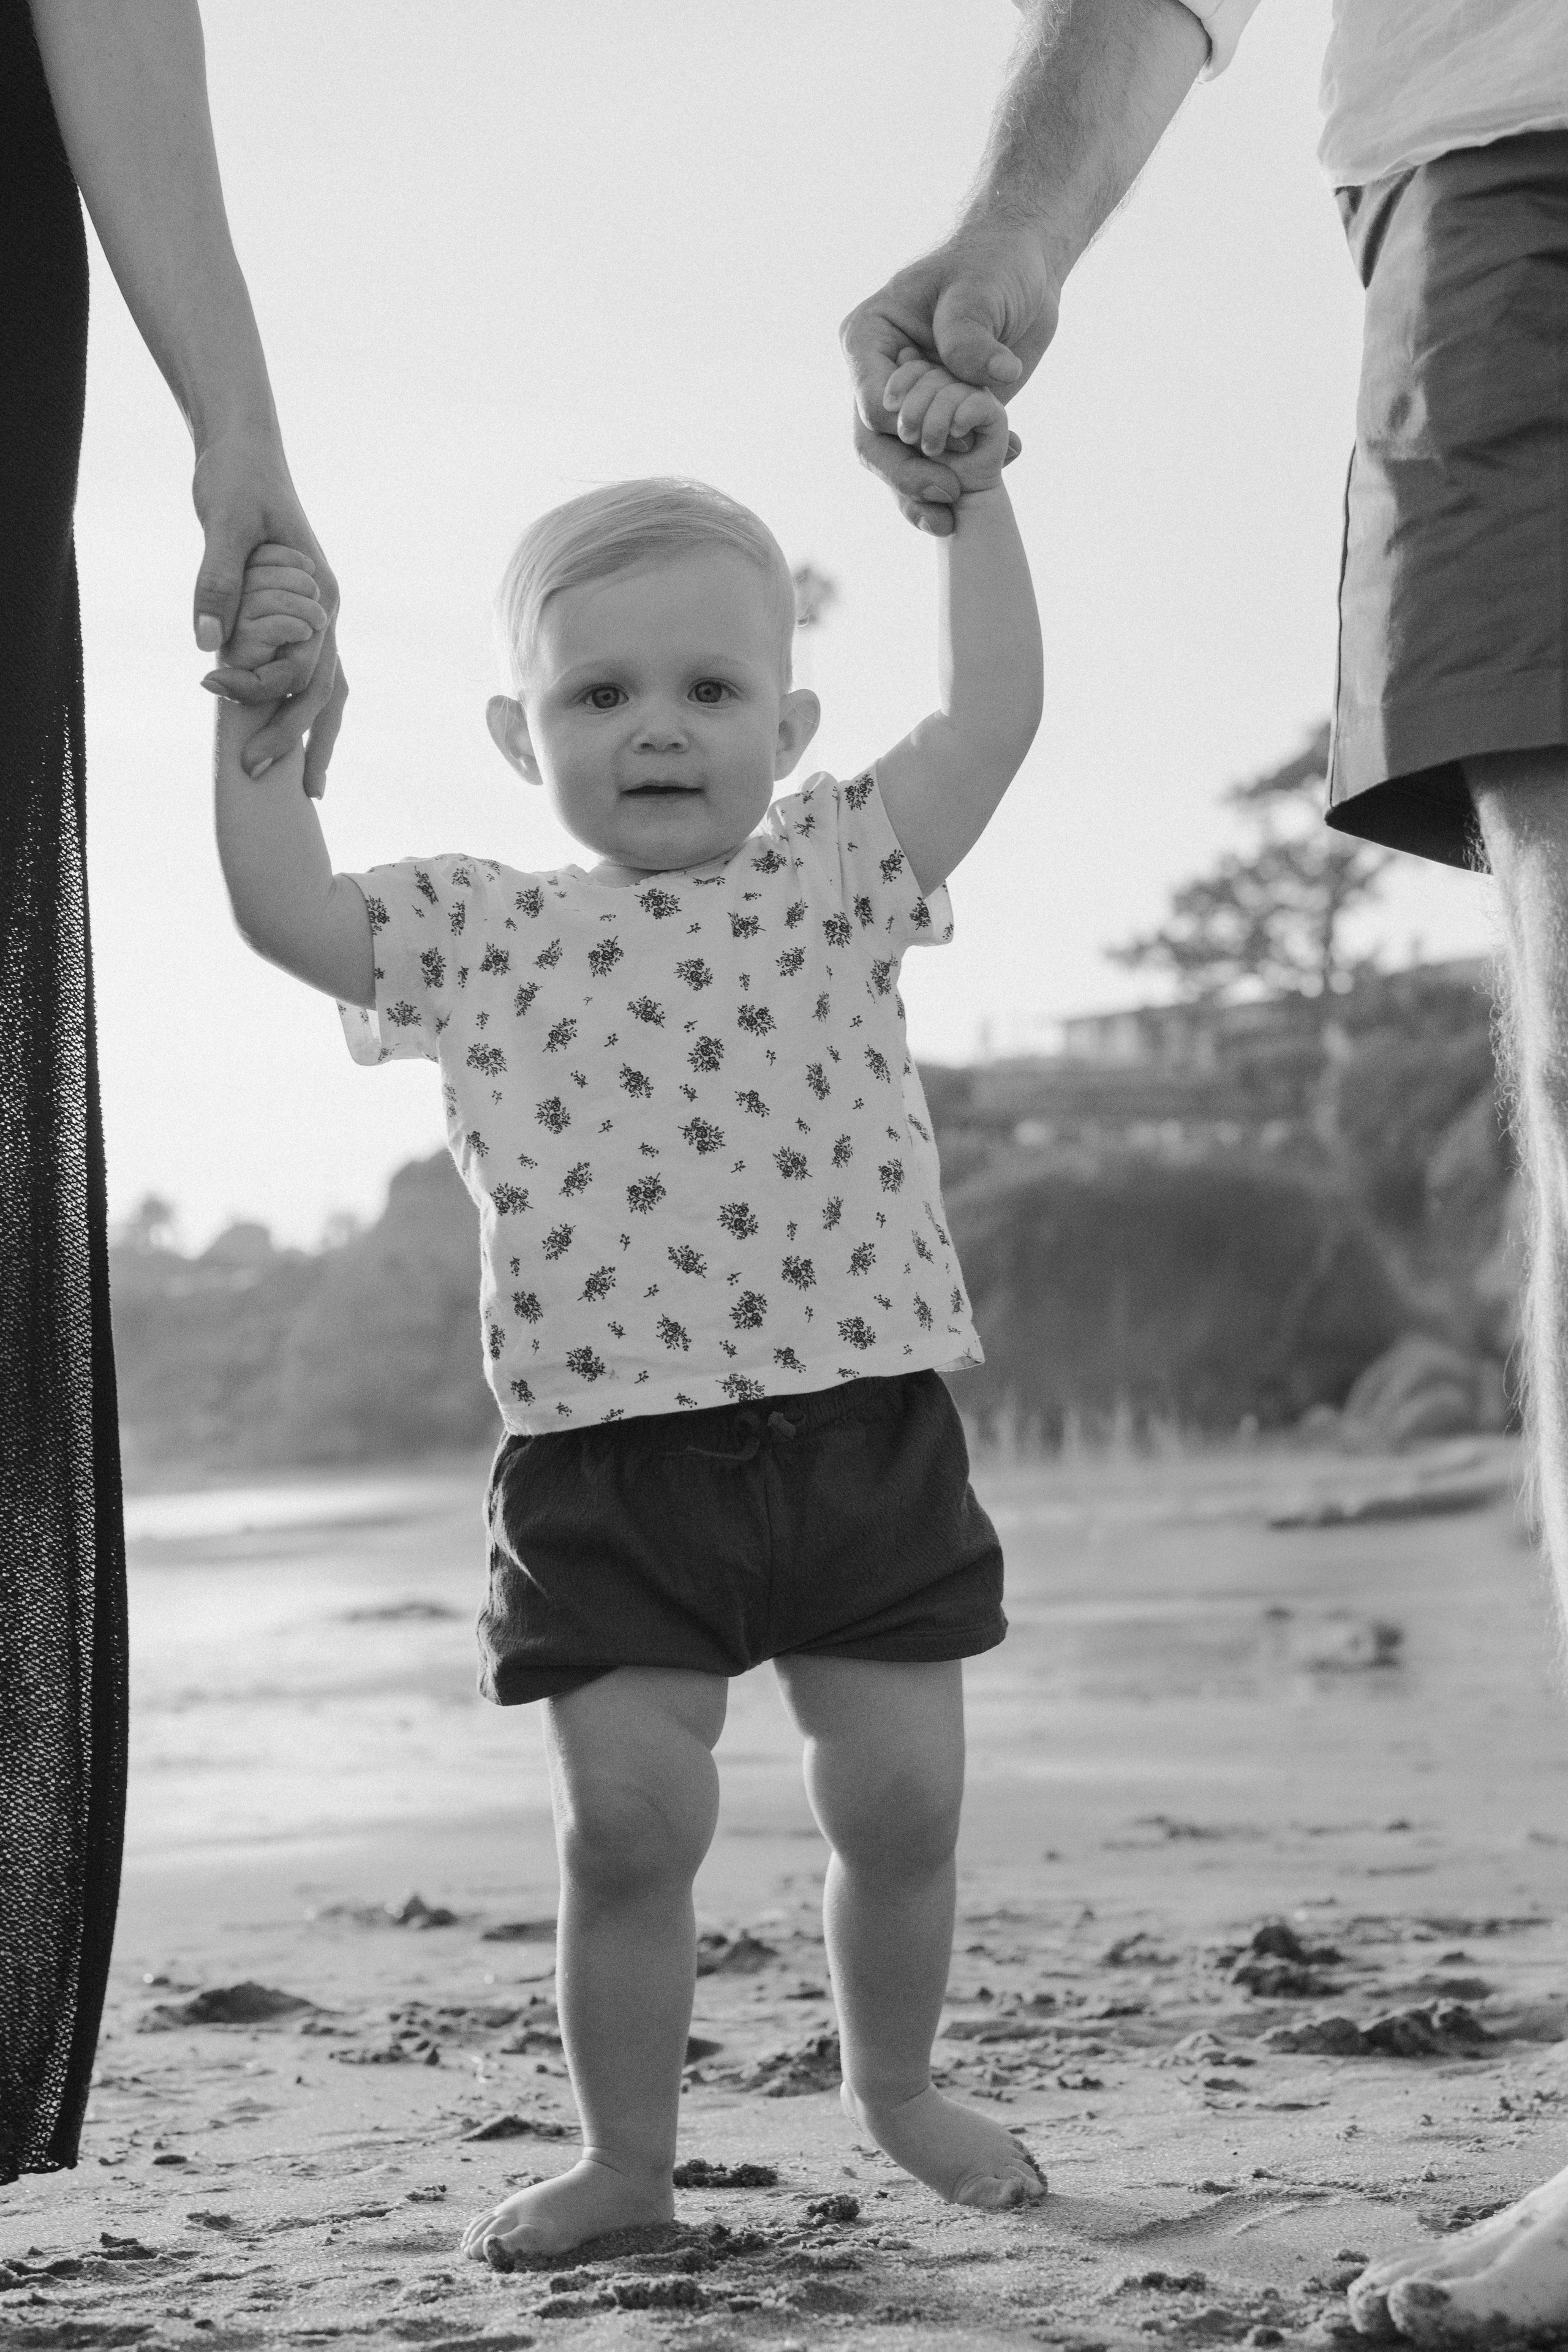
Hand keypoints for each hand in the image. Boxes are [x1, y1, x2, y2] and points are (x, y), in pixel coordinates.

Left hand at [190, 424, 346, 795]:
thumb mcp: (222, 520)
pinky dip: (303, 708)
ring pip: (328, 688)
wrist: (244, 450)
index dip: (270, 700)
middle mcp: (327, 614)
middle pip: (326, 692)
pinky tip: (293, 738)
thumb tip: (208, 643)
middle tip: (286, 789)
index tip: (229, 717)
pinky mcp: (298, 616)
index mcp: (319, 595)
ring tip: (311, 787)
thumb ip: (217, 578)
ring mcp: (318, 617)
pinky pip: (307, 672)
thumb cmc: (236, 479)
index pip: (304, 668)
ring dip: (318, 737)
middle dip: (306, 742)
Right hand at [841, 224, 1058, 532]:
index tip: (937, 435)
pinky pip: (943, 464)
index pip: (870, 400)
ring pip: (901, 466)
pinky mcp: (944, 425)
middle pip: (875, 444)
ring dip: (927, 495)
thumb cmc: (992, 265)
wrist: (1025, 275)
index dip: (901, 426)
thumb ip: (971, 331)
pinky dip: (970, 476)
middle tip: (947, 494)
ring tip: (955, 518)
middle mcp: (880, 380)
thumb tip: (992, 377)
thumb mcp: (980, 286)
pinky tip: (1007, 459)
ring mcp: (911, 408)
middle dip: (907, 476)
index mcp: (869, 341)